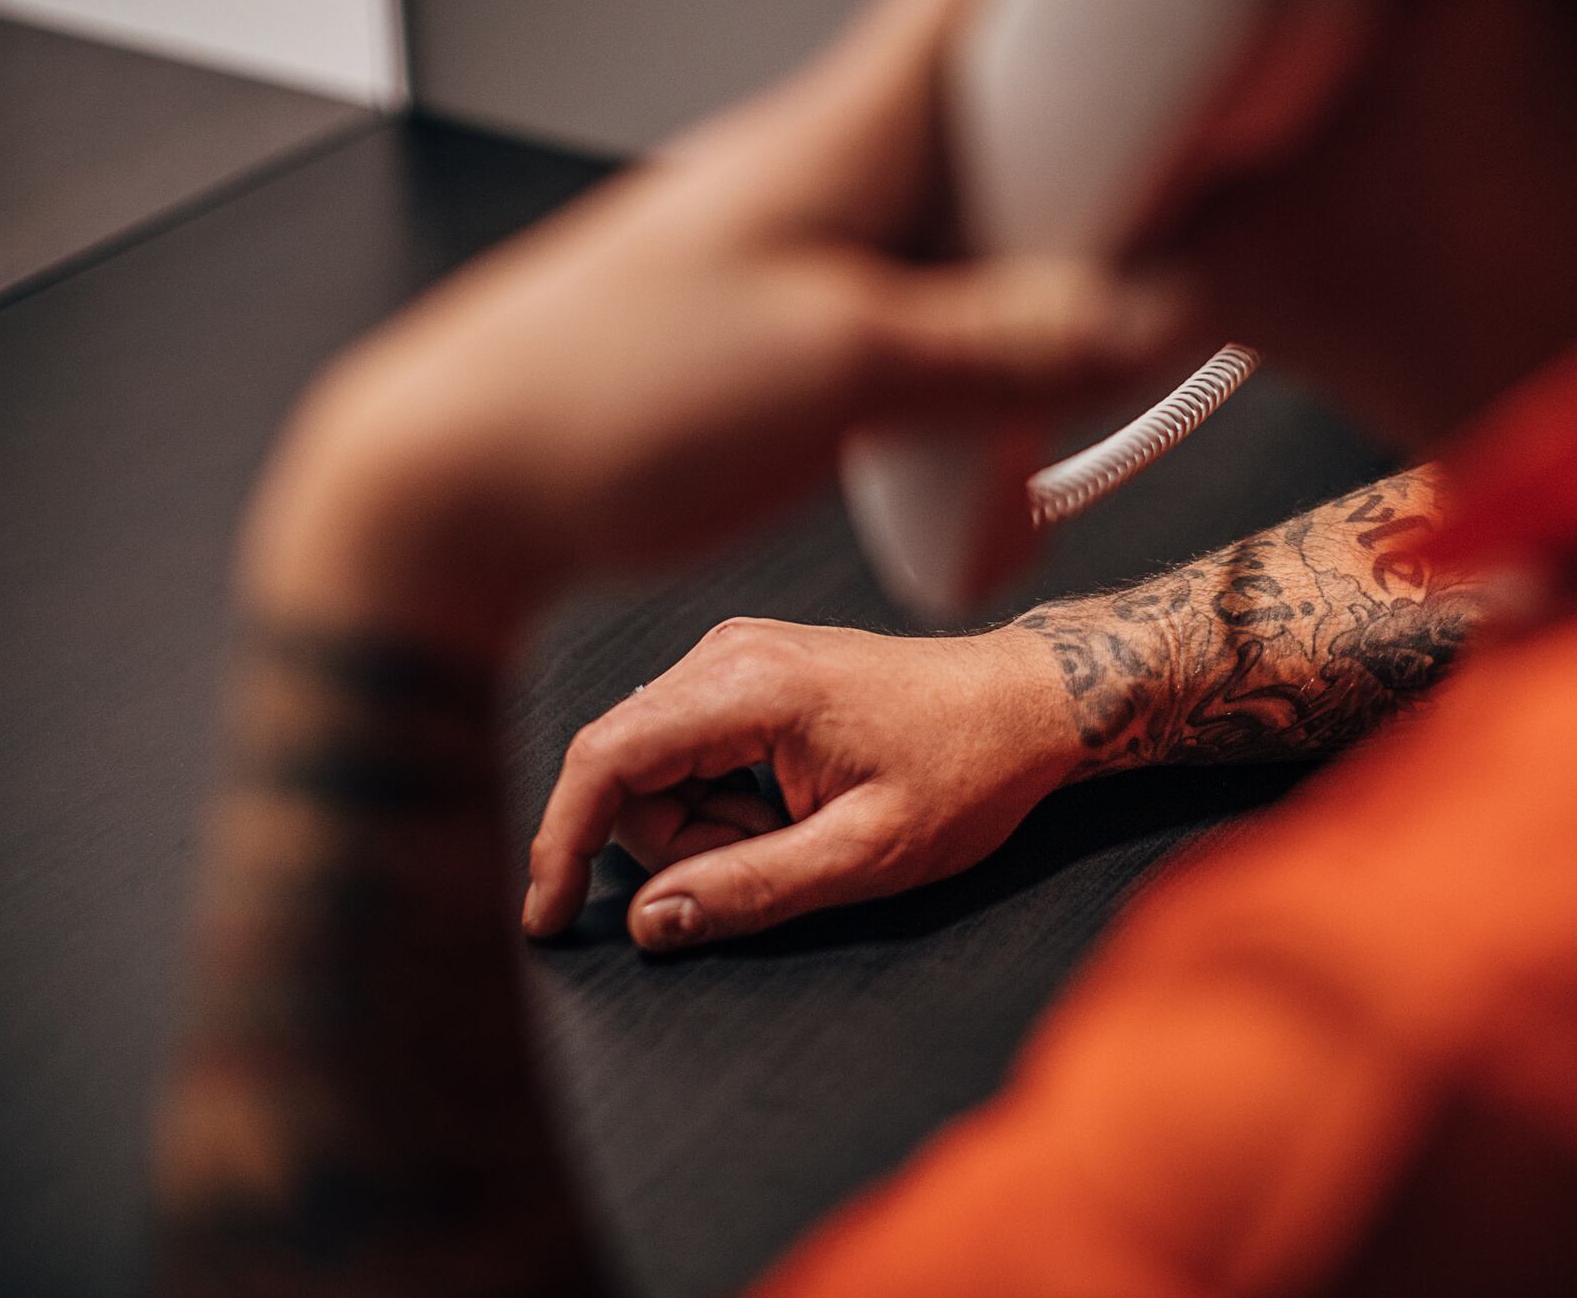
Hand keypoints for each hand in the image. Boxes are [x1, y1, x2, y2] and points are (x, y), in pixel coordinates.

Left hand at [238, 0, 1182, 657]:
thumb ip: (1009, 343)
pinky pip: (899, 296)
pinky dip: (958, 333)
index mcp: (839, 129)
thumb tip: (1153, 312)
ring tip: (1085, 332)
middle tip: (1157, 231)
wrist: (458, 484)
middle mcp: (816, 164)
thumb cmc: (608, 399)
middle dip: (1081, 158)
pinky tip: (982, 402)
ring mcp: (790, 240)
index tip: (1164, 27)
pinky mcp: (769, 316)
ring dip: (1022, 262)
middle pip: (984, 112)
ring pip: (946, 213)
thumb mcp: (844, 371)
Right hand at [523, 618, 1080, 948]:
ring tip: (796, 832)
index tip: (548, 918)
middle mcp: (727, 655)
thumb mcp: (865, 856)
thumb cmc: (967, 771)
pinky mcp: (750, 672)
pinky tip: (790, 809)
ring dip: (702, 824)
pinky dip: (721, 798)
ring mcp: (737, 656)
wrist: (1029, 705)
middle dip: (672, 843)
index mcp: (749, 687)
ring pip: (653, 765)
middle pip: (625, 769)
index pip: (606, 760)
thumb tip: (650, 921)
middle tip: (771, 862)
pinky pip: (689, 750)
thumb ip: (751, 890)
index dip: (561, 843)